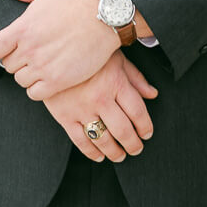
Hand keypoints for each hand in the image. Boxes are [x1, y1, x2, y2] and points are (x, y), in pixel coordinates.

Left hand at [0, 0, 118, 98]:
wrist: (103, 18)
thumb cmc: (73, 2)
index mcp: (22, 28)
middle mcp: (29, 49)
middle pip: (8, 66)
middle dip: (16, 60)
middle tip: (28, 53)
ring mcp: (43, 67)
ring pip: (20, 80)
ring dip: (27, 74)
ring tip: (39, 64)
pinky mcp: (57, 81)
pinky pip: (34, 93)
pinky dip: (37, 88)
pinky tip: (46, 77)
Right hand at [43, 50, 157, 162]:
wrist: (54, 51)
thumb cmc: (89, 52)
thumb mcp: (116, 58)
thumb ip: (135, 78)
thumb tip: (152, 94)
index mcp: (115, 82)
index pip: (137, 112)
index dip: (145, 126)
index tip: (147, 133)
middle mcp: (100, 97)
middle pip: (123, 130)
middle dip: (133, 144)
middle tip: (137, 149)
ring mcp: (81, 108)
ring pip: (103, 140)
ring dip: (115, 152)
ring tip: (121, 155)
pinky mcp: (64, 116)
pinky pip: (80, 141)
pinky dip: (92, 153)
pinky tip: (99, 156)